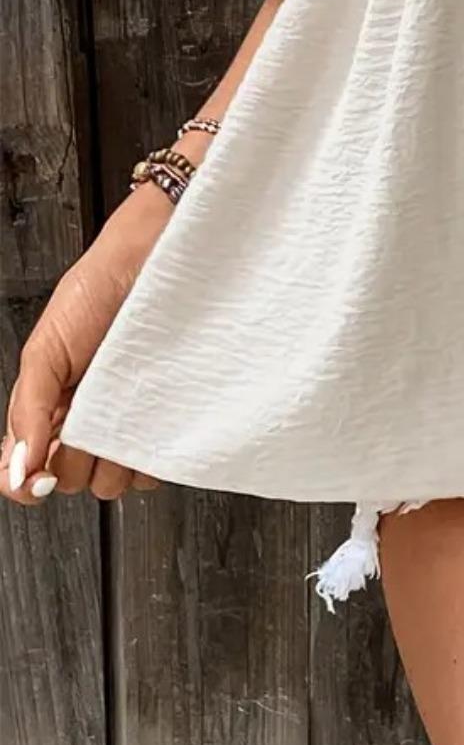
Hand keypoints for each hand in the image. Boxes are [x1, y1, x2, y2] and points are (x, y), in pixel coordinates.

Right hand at [2, 185, 175, 505]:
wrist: (152, 261)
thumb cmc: (96, 294)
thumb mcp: (44, 350)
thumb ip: (27, 411)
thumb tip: (18, 469)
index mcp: (46, 409)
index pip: (20, 471)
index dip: (23, 482)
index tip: (37, 475)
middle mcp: (84, 423)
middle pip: (67, 481)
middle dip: (70, 461)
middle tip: (82, 418)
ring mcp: (125, 424)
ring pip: (111, 481)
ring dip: (111, 459)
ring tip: (118, 411)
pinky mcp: (165, 419)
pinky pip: (156, 464)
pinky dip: (149, 452)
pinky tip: (148, 417)